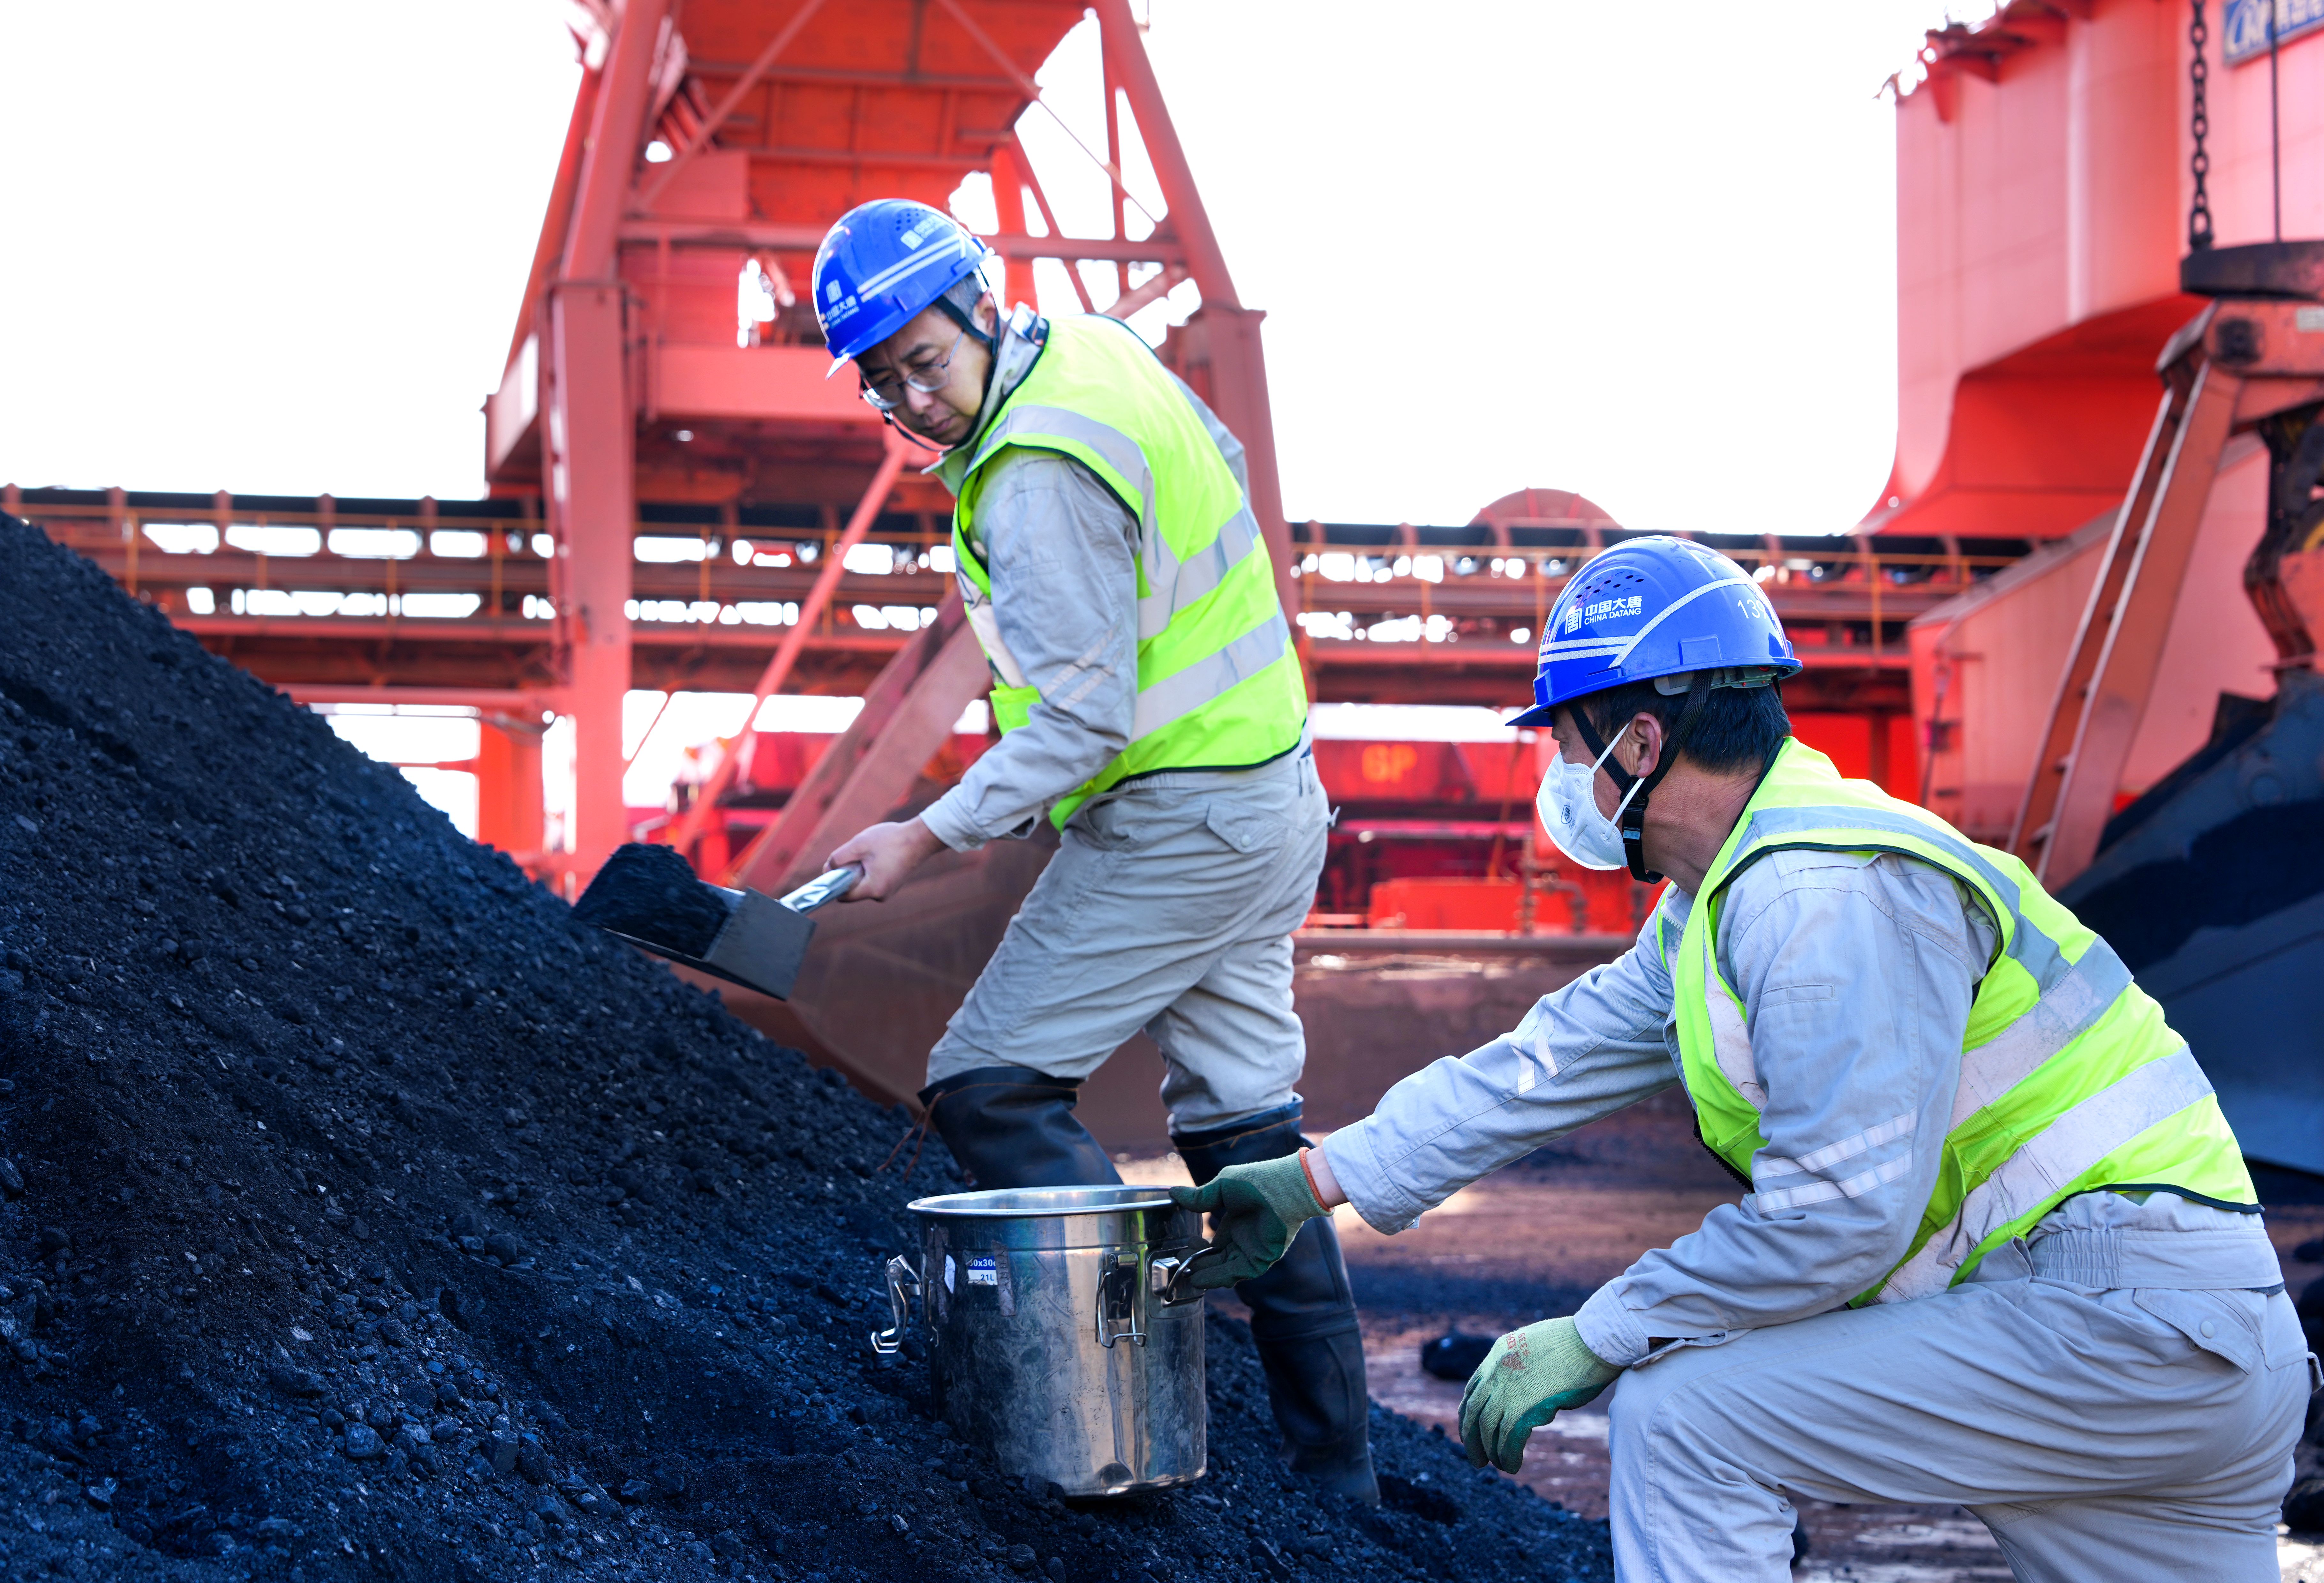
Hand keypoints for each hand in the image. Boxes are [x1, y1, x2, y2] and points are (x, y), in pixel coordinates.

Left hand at [827, 818, 944, 901]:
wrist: (920, 838)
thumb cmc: (890, 840)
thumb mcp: (858, 845)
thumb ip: (838, 858)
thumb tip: (828, 868)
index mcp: (873, 890)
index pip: (843, 896)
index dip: (833, 882)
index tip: (833, 866)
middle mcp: (881, 896)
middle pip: (852, 889)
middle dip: (848, 873)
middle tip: (854, 854)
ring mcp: (888, 891)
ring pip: (862, 883)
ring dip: (858, 870)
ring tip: (868, 853)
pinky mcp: (892, 884)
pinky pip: (872, 880)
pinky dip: (868, 869)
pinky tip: (876, 855)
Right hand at [1168, 1153, 1327, 1288]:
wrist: (1284, 1188)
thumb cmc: (1257, 1181)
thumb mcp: (1222, 1187)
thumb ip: (1200, 1197)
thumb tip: (1174, 1193)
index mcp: (1235, 1223)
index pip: (1215, 1245)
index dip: (1199, 1249)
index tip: (1186, 1246)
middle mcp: (1244, 1240)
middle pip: (1218, 1260)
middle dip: (1199, 1264)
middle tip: (1181, 1265)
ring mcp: (1253, 1251)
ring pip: (1225, 1270)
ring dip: (1206, 1274)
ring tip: (1187, 1275)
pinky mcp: (1262, 1260)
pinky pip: (1237, 1274)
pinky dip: (1217, 1278)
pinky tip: (1199, 1278)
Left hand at [1458, 1315, 1619, 1472]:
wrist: (1595, 1339)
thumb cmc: (1578, 1343)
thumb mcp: (1537, 1347)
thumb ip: (1523, 1367)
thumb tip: (1525, 1393)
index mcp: (1499, 1352)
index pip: (1473, 1389)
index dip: (1469, 1413)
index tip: (1471, 1429)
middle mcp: (1497, 1369)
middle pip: (1474, 1411)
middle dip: (1472, 1437)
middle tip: (1476, 1458)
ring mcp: (1509, 1387)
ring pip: (1488, 1427)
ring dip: (1490, 1451)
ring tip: (1499, 1466)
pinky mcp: (1525, 1405)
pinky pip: (1508, 1437)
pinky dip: (1508, 1455)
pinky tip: (1513, 1465)